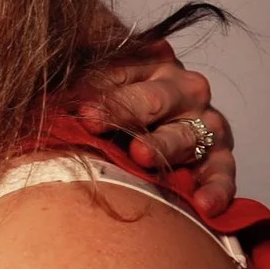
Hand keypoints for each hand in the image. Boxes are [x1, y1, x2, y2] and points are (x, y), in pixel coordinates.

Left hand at [74, 41, 235, 217]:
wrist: (137, 133)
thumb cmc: (100, 108)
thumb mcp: (84, 82)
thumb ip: (74, 74)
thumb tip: (48, 74)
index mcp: (148, 63)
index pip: (124, 70)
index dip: (99, 89)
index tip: (80, 108)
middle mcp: (181, 89)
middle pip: (155, 98)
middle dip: (126, 110)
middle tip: (96, 123)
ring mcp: (203, 122)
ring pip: (187, 133)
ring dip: (164, 144)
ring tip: (141, 157)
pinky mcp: (218, 155)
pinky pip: (222, 171)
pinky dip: (216, 187)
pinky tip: (205, 205)